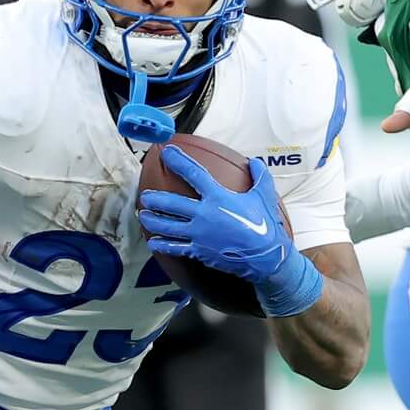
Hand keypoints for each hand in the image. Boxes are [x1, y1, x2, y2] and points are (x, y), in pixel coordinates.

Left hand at [139, 149, 324, 315]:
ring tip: (143, 215)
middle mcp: (204, 214)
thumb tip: (255, 162)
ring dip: (153, 220)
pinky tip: (153, 243)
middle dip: (155, 198)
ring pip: (168, 226)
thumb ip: (259, 176)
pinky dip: (163, 245)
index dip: (179, 161)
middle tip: (145, 195)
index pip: (194, 174)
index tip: (167, 153)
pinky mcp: (199, 251)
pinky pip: (176, 248)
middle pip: (172, 204)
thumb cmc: (264, 225)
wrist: (265, 257)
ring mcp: (199, 234)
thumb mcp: (264, 195)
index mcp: (218, 197)